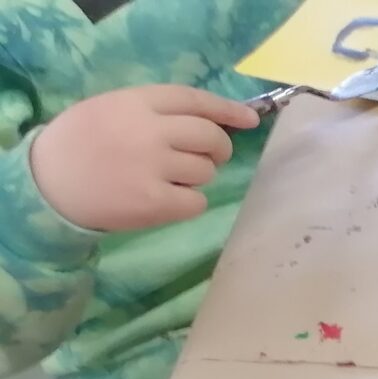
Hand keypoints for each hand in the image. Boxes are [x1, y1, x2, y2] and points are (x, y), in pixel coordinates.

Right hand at [28, 86, 260, 232]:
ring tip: (167, 177)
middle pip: (210, 136)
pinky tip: (164, 198)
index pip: (193, 100)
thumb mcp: (111, 109)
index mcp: (135, 102)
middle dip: (219, 148)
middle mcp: (148, 130)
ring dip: (197, 176)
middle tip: (209, 156)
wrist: (49, 183)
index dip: (226, 109)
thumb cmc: (83, 144)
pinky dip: (188, 202)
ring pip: (206, 170)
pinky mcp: (156, 201)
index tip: (249, 118)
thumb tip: (211, 120)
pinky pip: (197, 201)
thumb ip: (154, 111)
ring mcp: (153, 166)